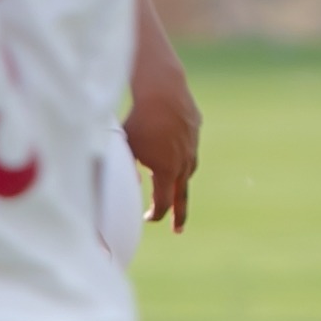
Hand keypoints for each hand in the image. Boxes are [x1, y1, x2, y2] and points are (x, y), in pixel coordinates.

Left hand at [122, 39, 200, 233]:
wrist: (163, 91)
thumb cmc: (139, 120)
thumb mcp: (126, 147)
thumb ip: (124, 170)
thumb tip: (129, 184)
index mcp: (166, 172)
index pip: (163, 204)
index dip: (156, 215)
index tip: (148, 219)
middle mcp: (184, 164)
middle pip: (182, 196)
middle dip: (178, 214)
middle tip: (178, 229)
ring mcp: (193, 147)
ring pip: (188, 171)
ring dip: (180, 182)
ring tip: (175, 188)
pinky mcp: (196, 130)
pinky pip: (189, 148)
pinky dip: (182, 155)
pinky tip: (175, 150)